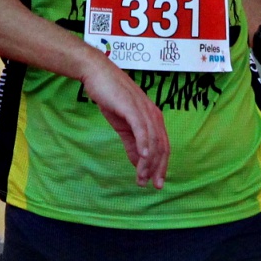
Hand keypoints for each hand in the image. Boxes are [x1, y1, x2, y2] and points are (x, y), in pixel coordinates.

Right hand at [78, 53, 168, 187]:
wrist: (97, 74)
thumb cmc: (111, 97)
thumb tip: (138, 163)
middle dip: (158, 168)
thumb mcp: (123, 125)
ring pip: (152, 141)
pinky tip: (142, 158)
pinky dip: (144, 145)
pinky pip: (142, 129)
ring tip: (142, 177)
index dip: (162, 166)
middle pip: (162, 146)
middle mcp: (153, 114)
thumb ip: (132, 144)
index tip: (156, 183)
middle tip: (153, 185)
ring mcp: (144, 110)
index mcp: (153, 118)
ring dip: (148, 162)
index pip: (163, 146)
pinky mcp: (132, 107)